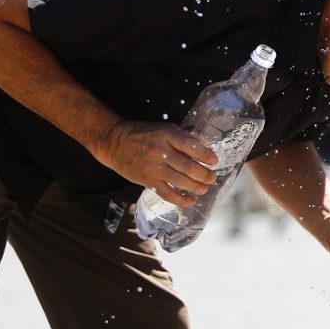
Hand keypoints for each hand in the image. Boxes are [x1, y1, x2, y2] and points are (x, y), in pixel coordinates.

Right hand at [98, 120, 217, 206]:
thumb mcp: (163, 128)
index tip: (214, 160)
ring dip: (196, 187)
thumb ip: (183, 136)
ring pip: (180, 181)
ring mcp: (153, 168)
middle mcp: (160, 151)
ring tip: (205, 188)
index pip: (190, 146)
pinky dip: (181, 199)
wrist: (114, 143)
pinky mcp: (147, 181)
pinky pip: (167, 194)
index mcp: (166, 135)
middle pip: (188, 167)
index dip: (205, 155)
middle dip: (204, 174)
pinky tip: (191, 200)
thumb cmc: (142, 134)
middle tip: (212, 177)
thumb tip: (204, 144)